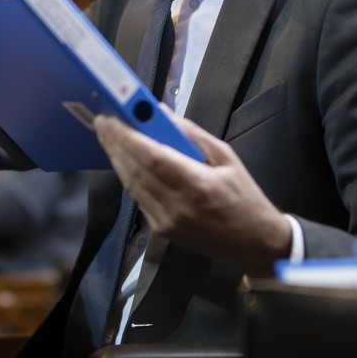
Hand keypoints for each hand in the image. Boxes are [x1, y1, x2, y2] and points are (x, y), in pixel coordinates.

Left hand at [93, 112, 291, 276]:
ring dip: (117, 160)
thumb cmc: (244, 197)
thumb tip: (161, 113)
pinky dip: (129, 177)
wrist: (253, 243)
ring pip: (132, 185)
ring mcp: (166, 222)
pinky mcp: (162, 230)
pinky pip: (139, 198)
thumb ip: (192, 134)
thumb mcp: (226, 157)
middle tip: (103, 123)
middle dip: (115, 144)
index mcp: (198, 185)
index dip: (127, 137)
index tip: (112, 119)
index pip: (152, 157)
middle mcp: (178, 206)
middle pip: (135, 170)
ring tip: (109, 138)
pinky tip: (124, 161)